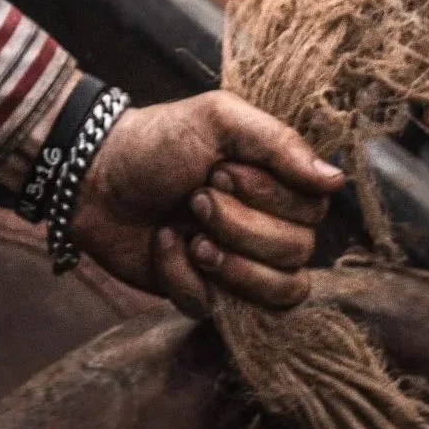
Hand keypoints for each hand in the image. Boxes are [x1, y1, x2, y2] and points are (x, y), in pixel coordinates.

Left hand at [70, 91, 344, 315]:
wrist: (92, 180)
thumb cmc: (155, 142)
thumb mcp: (215, 119)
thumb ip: (277, 142)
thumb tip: (336, 181)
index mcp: (275, 182)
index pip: (313, 210)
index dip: (268, 197)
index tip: (220, 171)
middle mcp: (265, 224)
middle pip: (297, 251)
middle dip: (240, 226)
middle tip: (195, 199)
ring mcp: (238, 264)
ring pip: (277, 291)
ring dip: (227, 261)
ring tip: (188, 233)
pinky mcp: (205, 296)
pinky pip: (221, 309)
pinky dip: (183, 276)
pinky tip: (163, 245)